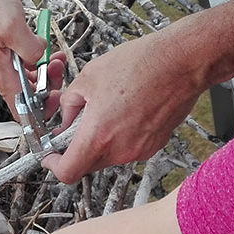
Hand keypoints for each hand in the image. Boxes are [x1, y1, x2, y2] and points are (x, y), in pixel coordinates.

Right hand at [0, 0, 48, 109]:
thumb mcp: (13, 25)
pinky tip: (36, 42)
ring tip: (51, 51)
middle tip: (57, 63)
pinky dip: (31, 56)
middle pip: (26, 93)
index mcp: (0, 72)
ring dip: (41, 67)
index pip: (21, 109)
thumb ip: (31, 49)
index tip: (56, 97)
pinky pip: (17, 61)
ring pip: (23, 76)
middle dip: (47, 82)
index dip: (41, 110)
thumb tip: (41, 57)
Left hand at [41, 24, 207, 182]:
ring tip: (105, 110)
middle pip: (85, 164)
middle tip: (75, 125)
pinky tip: (123, 111)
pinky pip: (126, 148)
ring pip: (106, 156)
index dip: (53, 164)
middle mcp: (119, 150)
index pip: (67, 172)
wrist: (183, 61)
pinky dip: (118, 136)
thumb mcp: (88, 77)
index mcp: (98, 136)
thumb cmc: (140, 64)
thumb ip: (69, 103)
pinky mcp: (153, 145)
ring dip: (98, 140)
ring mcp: (138, 151)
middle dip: (75, 148)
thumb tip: (65, 117)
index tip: (50, 154)